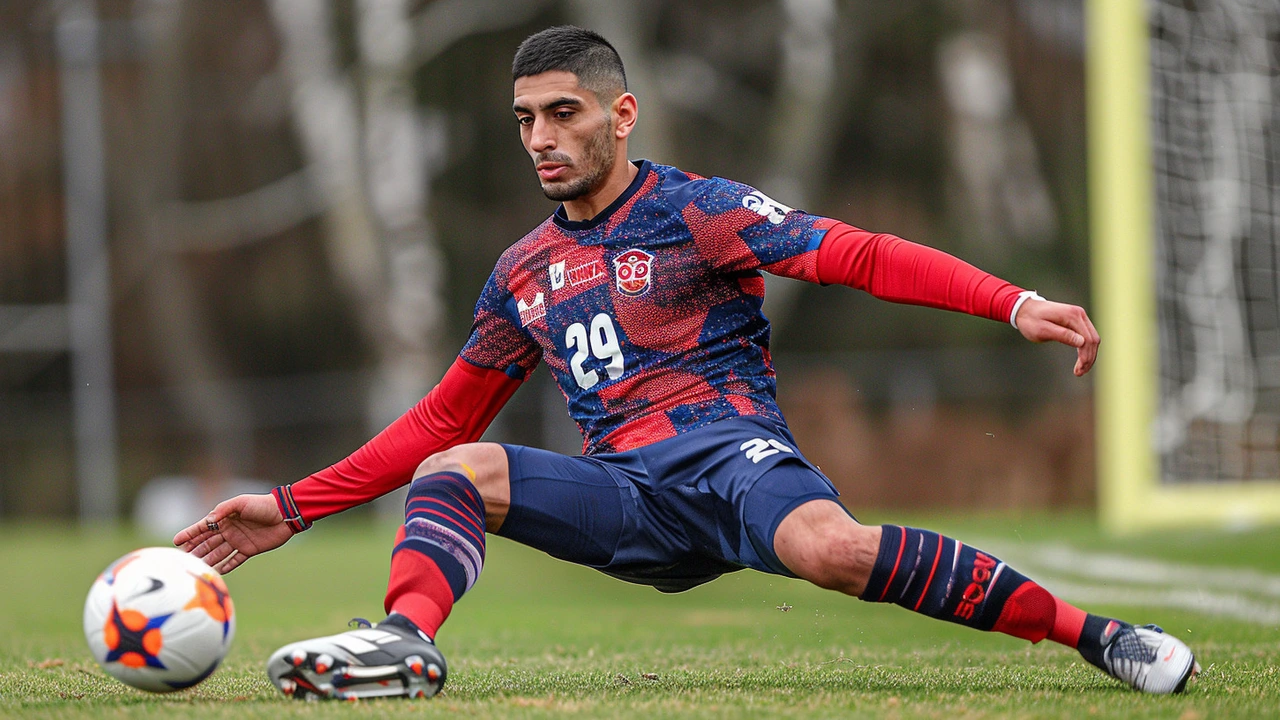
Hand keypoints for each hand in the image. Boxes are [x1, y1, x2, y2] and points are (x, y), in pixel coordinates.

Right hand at [173, 493, 292, 573]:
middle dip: (194, 550)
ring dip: (207, 560)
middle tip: (181, 560)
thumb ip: (223, 510)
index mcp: (225, 518)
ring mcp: (238, 541)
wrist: (286, 514)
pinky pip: (234, 560)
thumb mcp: (241, 503)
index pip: (203, 528)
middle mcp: (229, 530)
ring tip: (195, 569)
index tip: (176, 541)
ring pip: (218, 553)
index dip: (189, 534)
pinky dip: (225, 566)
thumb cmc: (263, 505)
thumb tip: (208, 520)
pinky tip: (215, 573)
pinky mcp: (249, 550)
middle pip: (207, 543)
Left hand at [1013, 299, 1100, 376]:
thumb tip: (1082, 342)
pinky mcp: (1077, 320)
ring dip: (1089, 355)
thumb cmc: (1030, 320)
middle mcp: (1079, 314)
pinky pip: (1087, 336)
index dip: (1086, 357)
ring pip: (1092, 338)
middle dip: (1089, 358)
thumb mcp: (1042, 330)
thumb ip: (1062, 335)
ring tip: (1080, 370)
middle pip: (1093, 339)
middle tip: (1079, 373)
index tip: (1078, 371)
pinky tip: (1081, 360)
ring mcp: (1079, 316)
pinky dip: (1085, 349)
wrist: (1024, 308)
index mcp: (1072, 316)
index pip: (1088, 339)